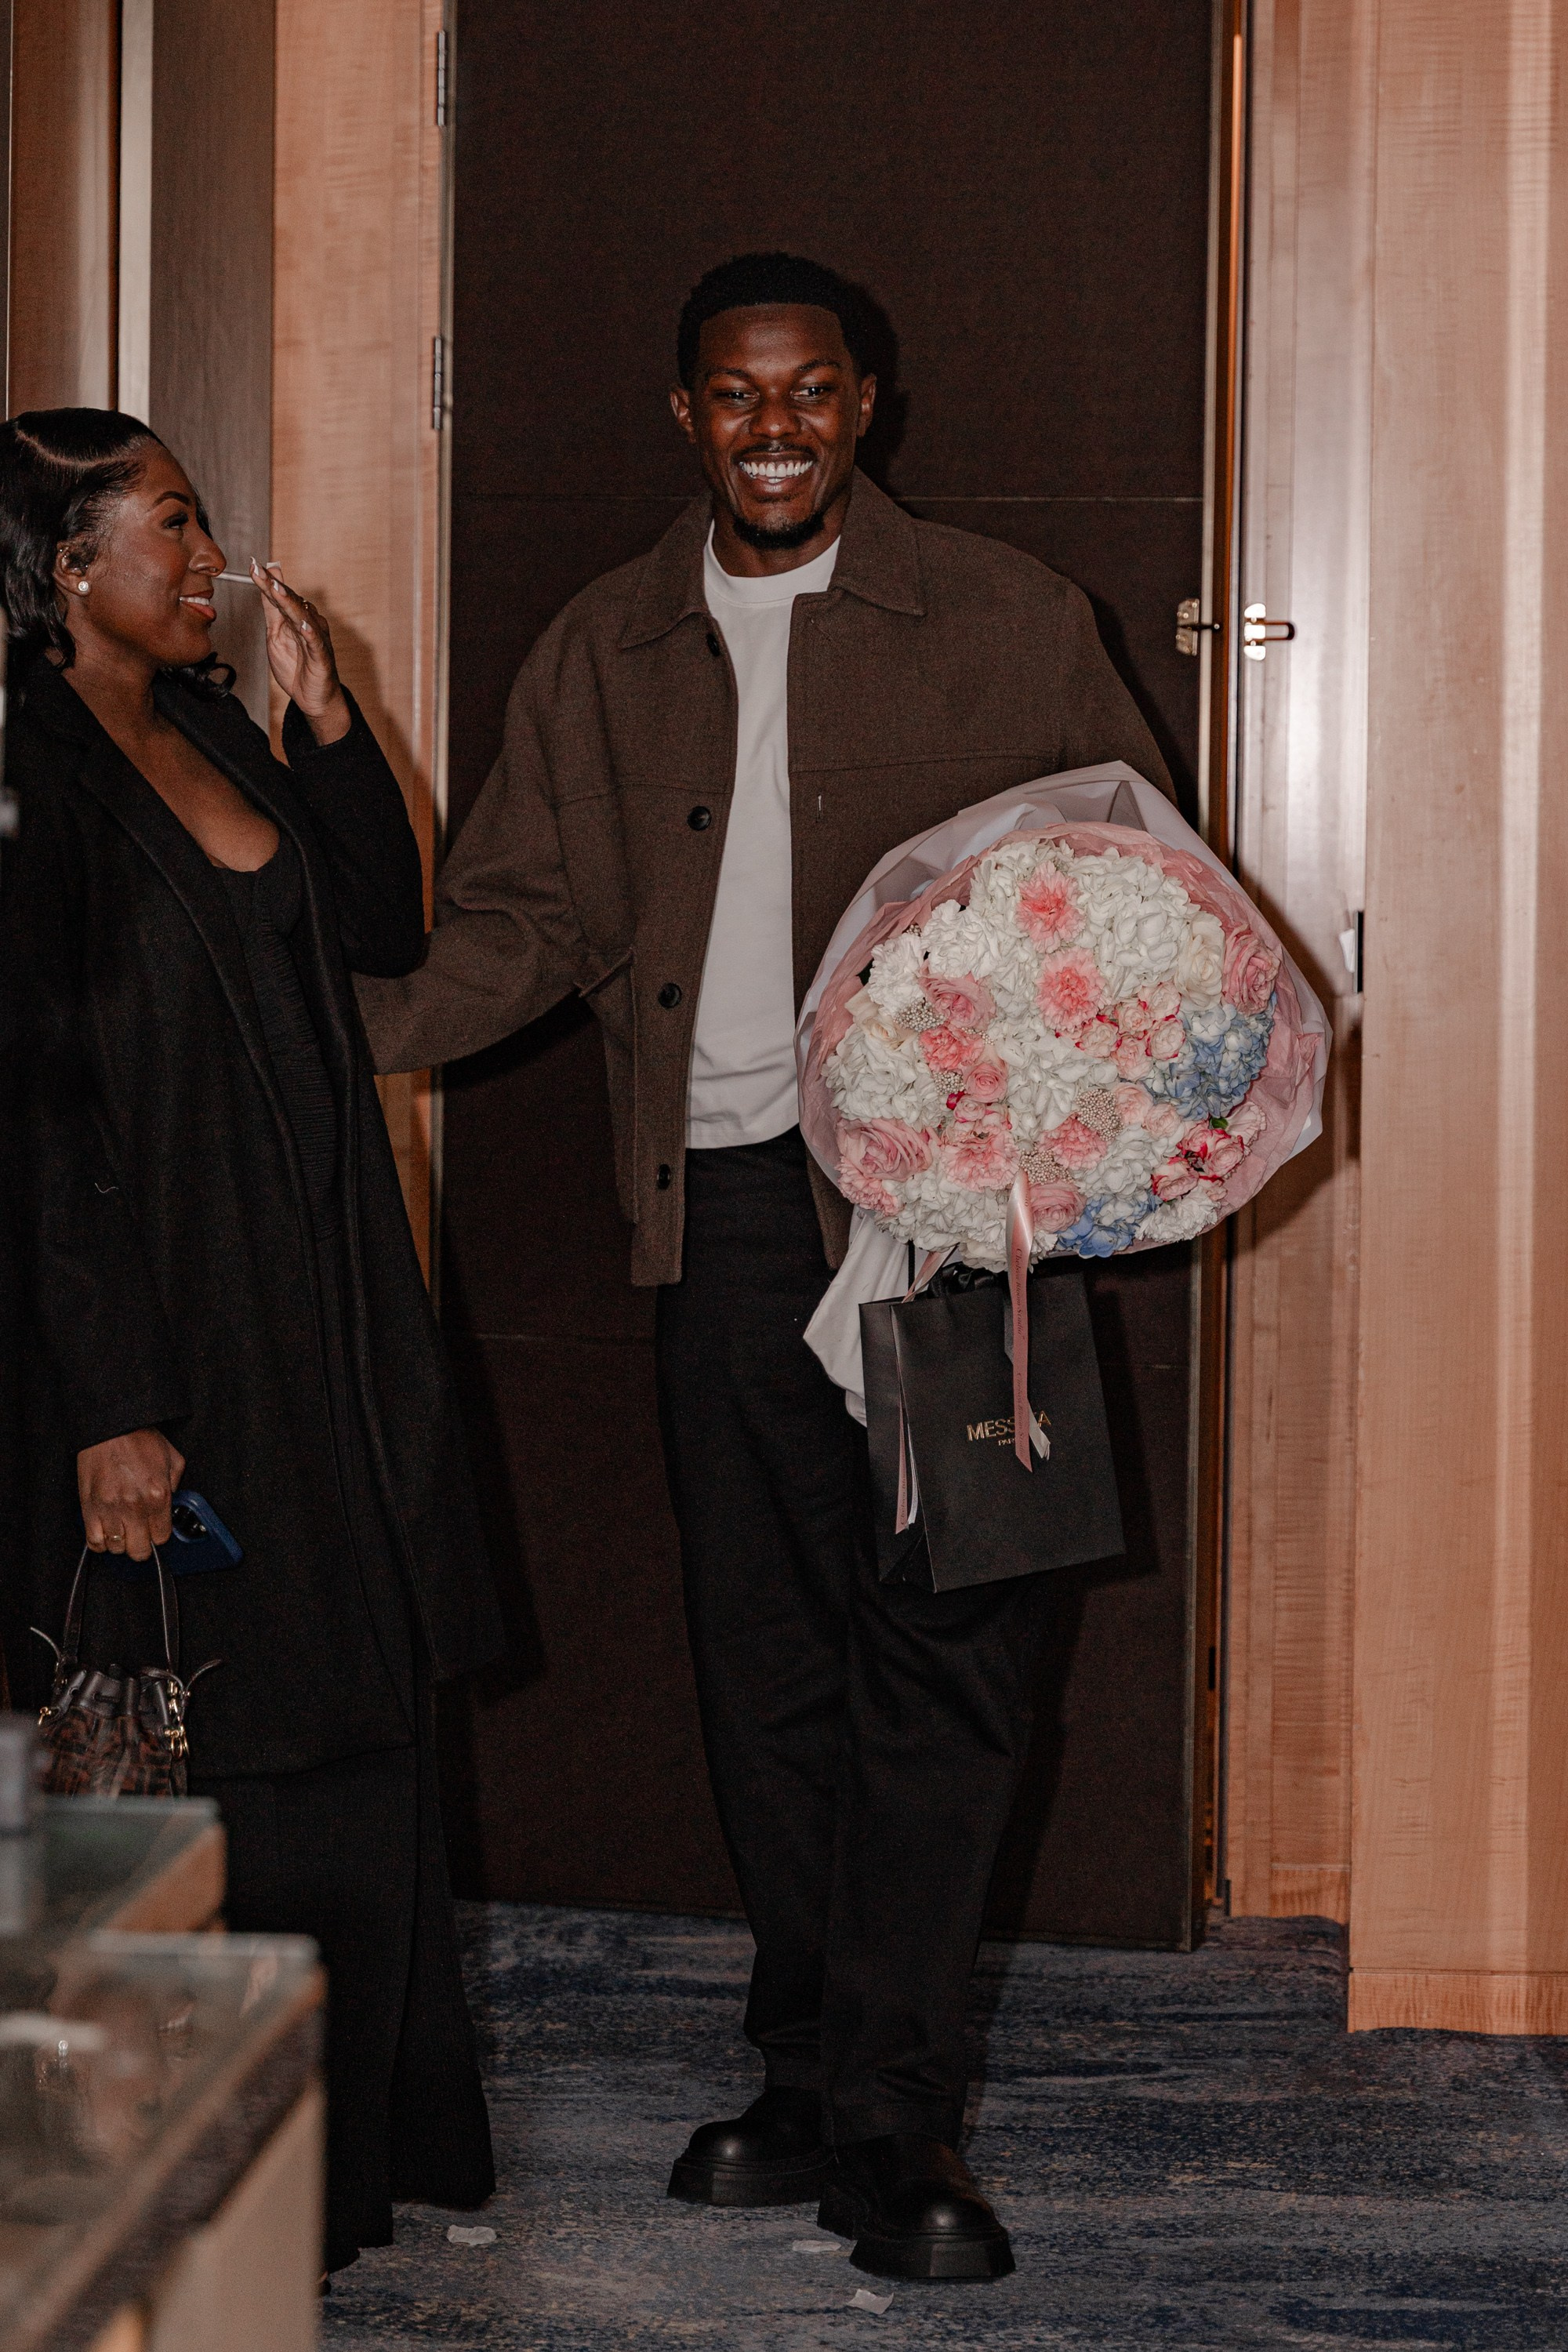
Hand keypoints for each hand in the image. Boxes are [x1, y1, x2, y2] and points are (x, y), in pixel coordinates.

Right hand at [77, 1430, 185, 1561]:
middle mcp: (134, 1506)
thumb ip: (176, 1485)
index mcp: (158, 1495)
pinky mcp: (89, 1508)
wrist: (111, 1428)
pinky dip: (100, 1543)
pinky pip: (94, 1542)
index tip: (155, 1530)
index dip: (159, 1535)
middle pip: (138, 1550)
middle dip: (141, 1546)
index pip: (161, 1538)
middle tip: (140, 1535)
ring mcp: (110, 1509)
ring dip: (120, 1543)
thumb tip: (170, 1504)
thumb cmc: (139, 1439)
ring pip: (116, 1548)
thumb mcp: (172, 1459)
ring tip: (122, 1531)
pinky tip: (106, 1533)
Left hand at [253, 558, 351, 744]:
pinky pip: (316, 643)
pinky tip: (303, 624)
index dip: (265, 581)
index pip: (279, 596)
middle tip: (261, 571)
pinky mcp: (322, 656)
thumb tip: (267, 581)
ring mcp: (316, 638)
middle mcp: (307, 623)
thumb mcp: (275, 635)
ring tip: (277, 590)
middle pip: (290, 601)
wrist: (315, 698)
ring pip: (302, 617)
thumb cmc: (297, 667)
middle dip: (275, 586)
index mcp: (294, 617)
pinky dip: (310, 633)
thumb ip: (272, 609)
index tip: (252, 565)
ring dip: (289, 603)